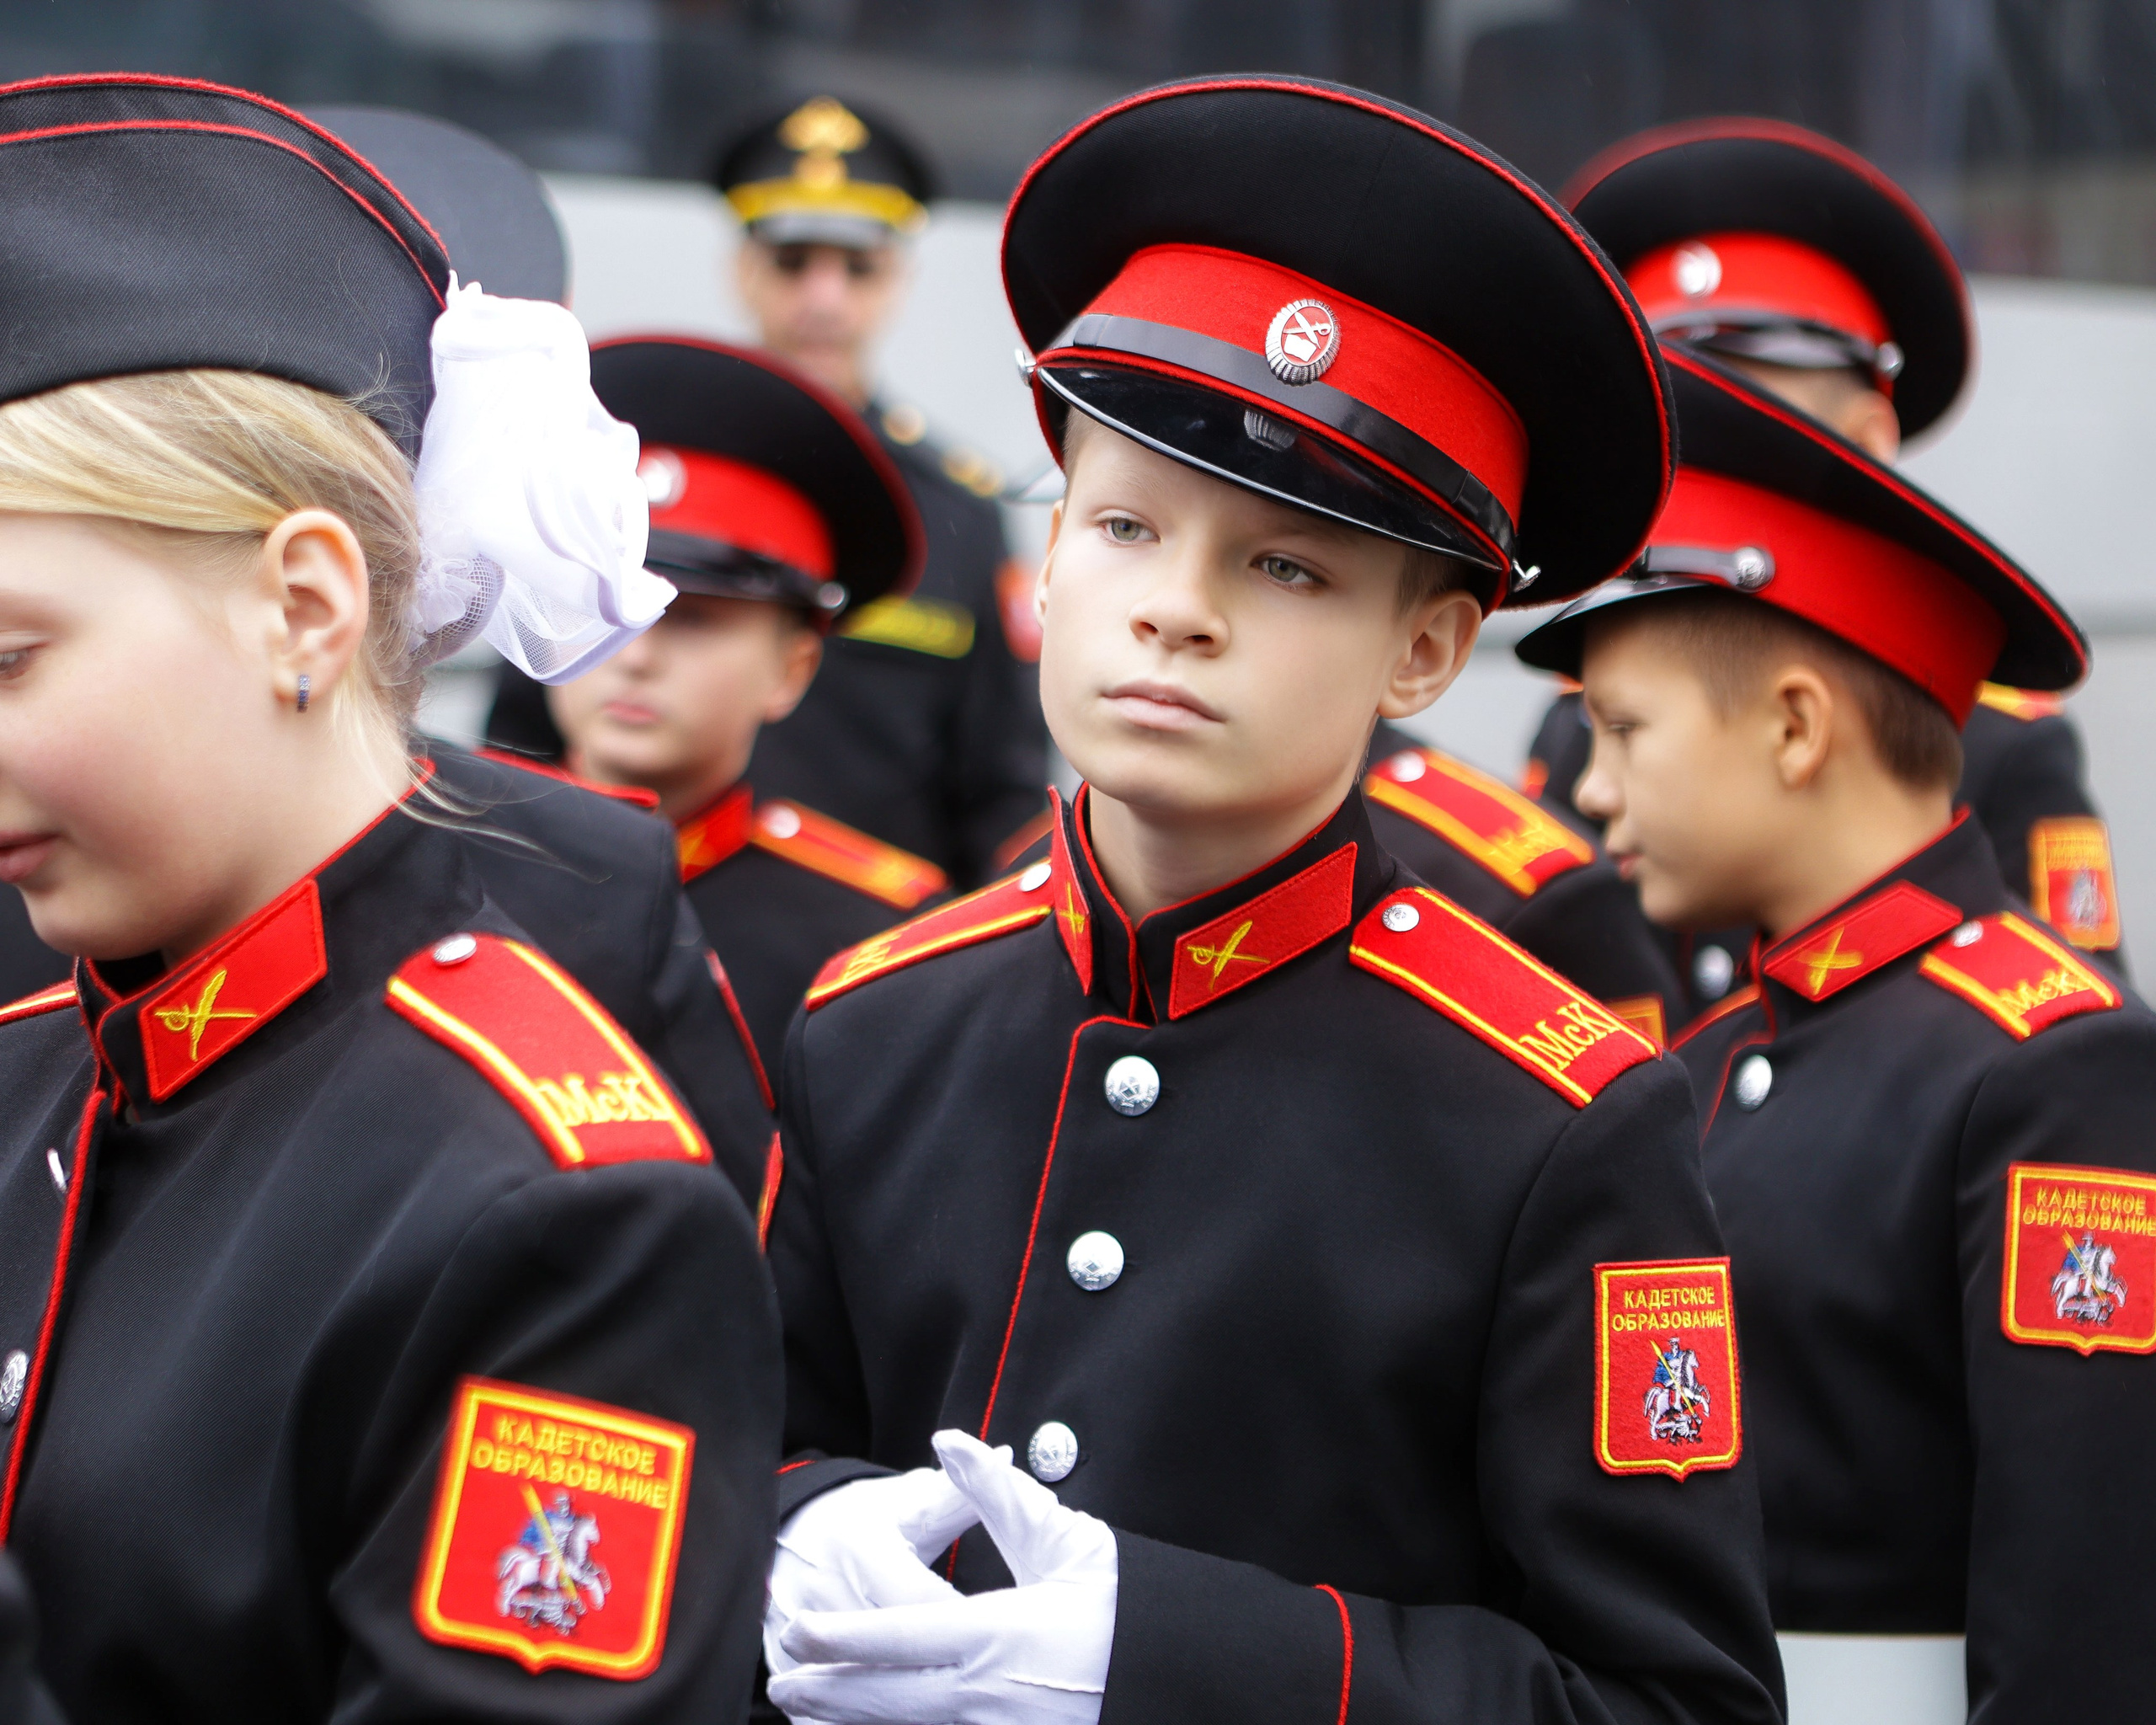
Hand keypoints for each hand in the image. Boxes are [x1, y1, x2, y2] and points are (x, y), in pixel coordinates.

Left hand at [766, 1430, 1118, 1724]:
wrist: (1185, 1680)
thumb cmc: (1129, 1612)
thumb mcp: (1069, 1544)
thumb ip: (999, 1495)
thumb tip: (950, 1440)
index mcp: (995, 1635)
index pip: (894, 1635)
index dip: (837, 1633)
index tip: (797, 1626)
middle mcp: (984, 1698)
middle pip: (881, 1697)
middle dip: (823, 1690)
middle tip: (780, 1680)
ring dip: (848, 1724)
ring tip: (808, 1713)